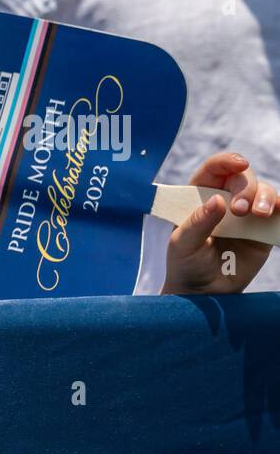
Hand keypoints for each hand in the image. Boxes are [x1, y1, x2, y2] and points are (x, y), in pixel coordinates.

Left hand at [162, 152, 275, 294]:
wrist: (204, 292)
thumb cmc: (186, 264)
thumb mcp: (183, 245)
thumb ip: (197, 223)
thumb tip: (217, 200)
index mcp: (199, 197)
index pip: (213, 170)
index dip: (227, 162)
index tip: (239, 164)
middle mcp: (225, 199)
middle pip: (243, 178)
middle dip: (247, 188)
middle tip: (240, 211)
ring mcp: (246, 213)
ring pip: (264, 192)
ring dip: (267, 197)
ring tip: (261, 214)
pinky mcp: (263, 229)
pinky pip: (278, 212)